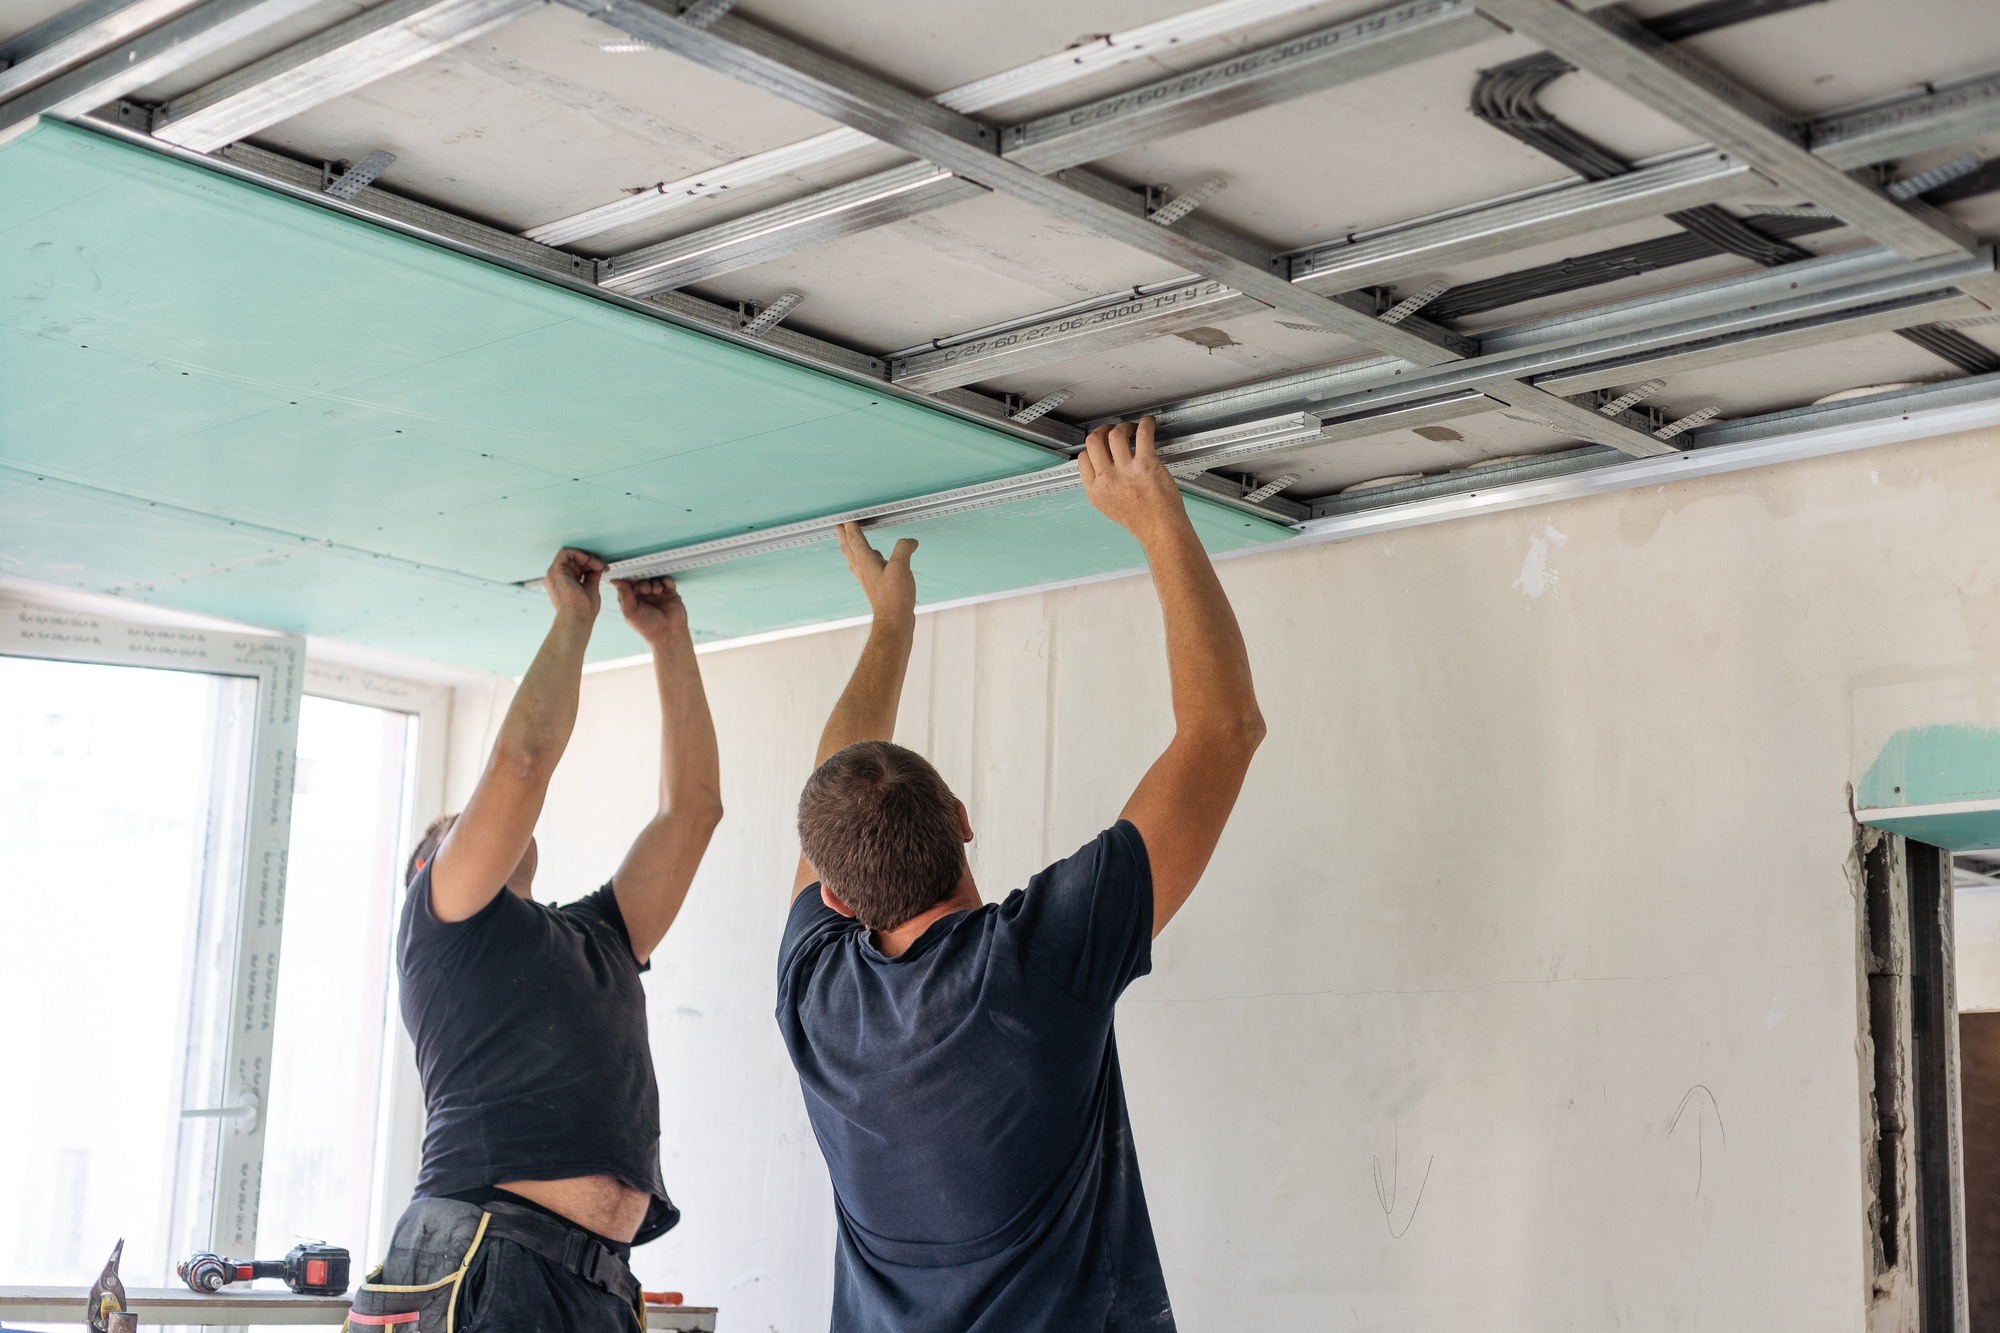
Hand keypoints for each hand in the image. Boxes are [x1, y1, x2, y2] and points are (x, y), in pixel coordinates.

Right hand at [544, 548, 604, 621]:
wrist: (578, 617)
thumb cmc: (583, 610)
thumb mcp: (590, 588)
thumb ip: (591, 577)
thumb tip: (596, 568)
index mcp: (563, 584)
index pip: (575, 567)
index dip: (589, 565)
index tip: (601, 568)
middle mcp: (556, 578)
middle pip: (572, 560)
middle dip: (589, 560)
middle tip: (601, 566)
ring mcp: (554, 574)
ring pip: (569, 555)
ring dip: (586, 558)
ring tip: (597, 565)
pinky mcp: (556, 570)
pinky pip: (566, 553)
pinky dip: (580, 555)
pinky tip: (589, 562)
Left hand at [614, 574, 689, 646]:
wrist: (668, 634)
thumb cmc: (647, 627)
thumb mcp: (630, 611)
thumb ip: (623, 594)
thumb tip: (614, 580)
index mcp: (632, 601)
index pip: (628, 585)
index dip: (629, 580)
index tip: (632, 577)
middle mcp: (644, 597)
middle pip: (641, 581)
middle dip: (643, 583)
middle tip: (646, 590)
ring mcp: (657, 595)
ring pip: (654, 580)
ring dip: (655, 583)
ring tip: (657, 592)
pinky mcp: (670, 594)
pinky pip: (667, 582)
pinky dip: (666, 581)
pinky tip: (665, 585)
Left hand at [837, 522, 916, 621]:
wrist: (893, 621)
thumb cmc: (894, 597)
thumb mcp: (901, 567)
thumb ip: (903, 549)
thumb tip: (910, 541)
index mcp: (866, 561)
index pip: (854, 539)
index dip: (850, 526)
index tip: (846, 517)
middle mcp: (863, 569)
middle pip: (848, 548)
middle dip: (843, 535)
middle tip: (839, 525)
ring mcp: (867, 579)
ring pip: (855, 558)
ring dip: (851, 547)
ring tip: (851, 540)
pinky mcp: (874, 586)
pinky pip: (865, 567)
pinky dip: (865, 559)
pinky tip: (874, 560)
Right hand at [1078, 416, 1189, 544]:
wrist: (1161, 530)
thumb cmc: (1142, 521)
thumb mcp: (1109, 507)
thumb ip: (1102, 487)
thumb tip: (1101, 468)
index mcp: (1095, 490)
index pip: (1083, 457)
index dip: (1093, 446)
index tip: (1102, 443)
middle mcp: (1107, 480)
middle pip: (1094, 441)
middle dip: (1104, 430)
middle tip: (1114, 430)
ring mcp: (1125, 471)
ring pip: (1115, 434)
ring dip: (1124, 426)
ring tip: (1132, 429)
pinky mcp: (1145, 464)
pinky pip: (1142, 434)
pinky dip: (1145, 424)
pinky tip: (1148, 424)